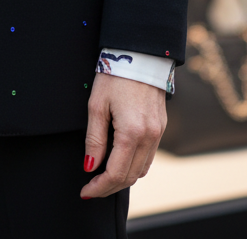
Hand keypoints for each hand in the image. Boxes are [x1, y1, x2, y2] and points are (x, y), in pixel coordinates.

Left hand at [80, 74, 166, 198]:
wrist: (140, 55)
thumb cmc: (115, 76)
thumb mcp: (97, 105)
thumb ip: (94, 139)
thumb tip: (90, 167)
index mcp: (132, 132)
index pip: (115, 174)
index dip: (99, 187)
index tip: (85, 192)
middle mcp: (149, 136)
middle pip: (130, 177)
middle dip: (109, 187)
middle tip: (91, 188)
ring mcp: (158, 132)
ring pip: (141, 170)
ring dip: (122, 178)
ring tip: (103, 177)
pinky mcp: (161, 127)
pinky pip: (149, 156)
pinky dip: (134, 165)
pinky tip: (120, 161)